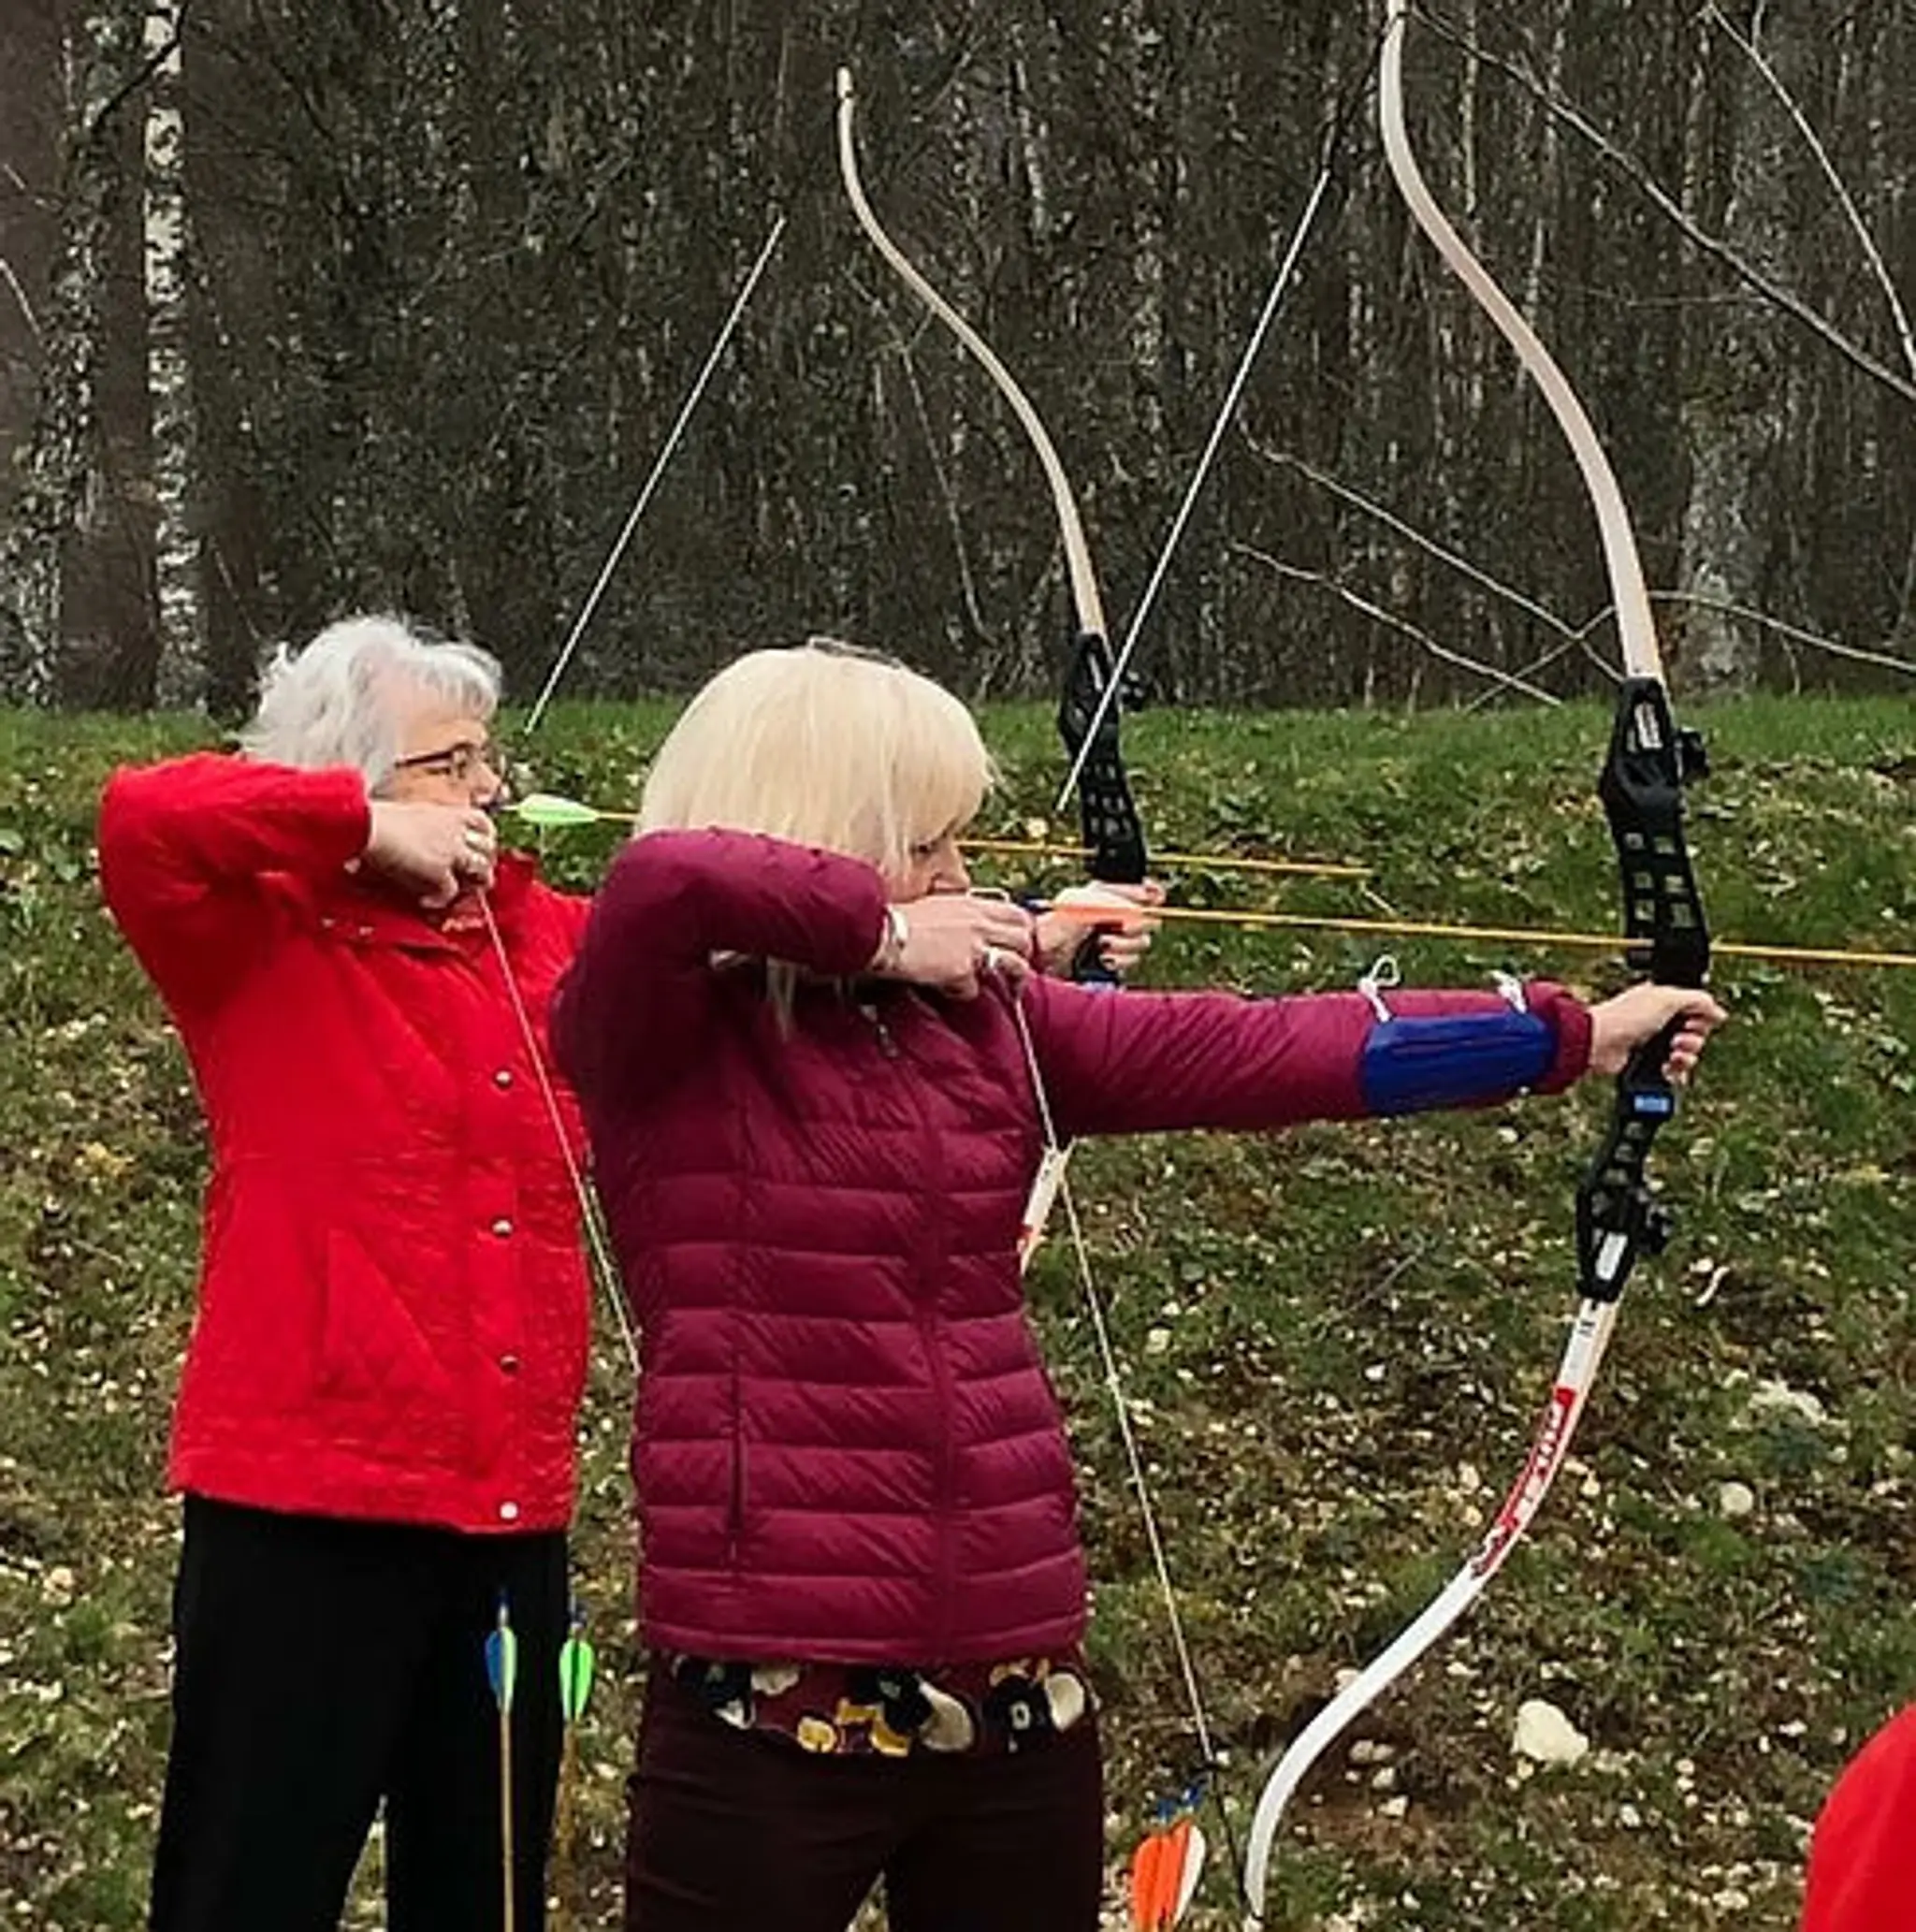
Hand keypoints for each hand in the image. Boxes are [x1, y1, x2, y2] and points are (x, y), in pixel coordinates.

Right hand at [364, 801, 496, 908]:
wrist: (365, 826)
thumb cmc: (375, 820)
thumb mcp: (408, 817)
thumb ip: (424, 828)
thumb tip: (417, 841)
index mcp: (447, 814)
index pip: (482, 822)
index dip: (487, 837)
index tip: (480, 848)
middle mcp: (454, 830)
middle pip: (489, 848)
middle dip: (484, 864)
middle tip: (470, 878)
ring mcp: (451, 850)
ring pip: (482, 870)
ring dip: (472, 885)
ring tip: (456, 894)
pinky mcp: (440, 870)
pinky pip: (452, 891)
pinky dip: (441, 901)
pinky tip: (427, 902)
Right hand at [874, 893, 1038, 999]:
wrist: (880, 935)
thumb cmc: (897, 924)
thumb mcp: (935, 910)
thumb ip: (960, 920)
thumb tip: (970, 936)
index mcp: (971, 904)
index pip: (1016, 913)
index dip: (1023, 931)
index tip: (1018, 946)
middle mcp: (978, 922)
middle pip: (1024, 937)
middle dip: (1025, 956)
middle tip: (1016, 972)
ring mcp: (973, 945)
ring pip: (1015, 964)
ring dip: (1013, 980)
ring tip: (1007, 992)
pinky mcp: (962, 969)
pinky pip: (976, 988)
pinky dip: (964, 993)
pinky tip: (948, 990)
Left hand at [1035, 879, 1164, 978]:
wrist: (1043, 955)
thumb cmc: (1055, 925)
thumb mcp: (1082, 905)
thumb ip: (1112, 903)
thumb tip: (1139, 910)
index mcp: (1109, 895)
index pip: (1144, 890)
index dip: (1152, 893)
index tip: (1154, 897)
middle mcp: (1116, 915)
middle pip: (1148, 918)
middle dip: (1135, 924)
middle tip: (1119, 927)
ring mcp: (1116, 938)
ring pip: (1143, 941)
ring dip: (1125, 945)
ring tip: (1102, 945)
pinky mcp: (1114, 960)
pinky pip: (1133, 960)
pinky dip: (1121, 960)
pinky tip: (1104, 959)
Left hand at [1586, 982, 1726, 1082]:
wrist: (1599, 1043)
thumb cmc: (1625, 1016)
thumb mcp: (1667, 998)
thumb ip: (1698, 1001)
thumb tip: (1719, 1012)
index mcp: (1664, 1001)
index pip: (1698, 1012)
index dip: (1702, 1020)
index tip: (1695, 1022)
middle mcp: (1660, 1021)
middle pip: (1696, 1035)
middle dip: (1693, 1040)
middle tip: (1677, 1040)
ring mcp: (1654, 1043)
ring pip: (1687, 1054)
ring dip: (1685, 1057)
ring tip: (1672, 1055)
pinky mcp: (1648, 1063)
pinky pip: (1674, 1071)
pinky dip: (1675, 1072)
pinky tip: (1669, 1069)